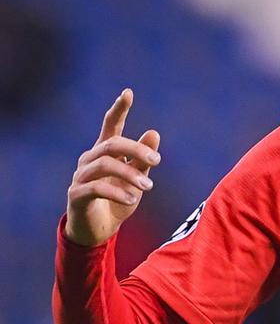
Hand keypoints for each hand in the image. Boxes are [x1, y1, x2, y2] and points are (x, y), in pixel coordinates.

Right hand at [65, 89, 161, 245]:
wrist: (97, 231)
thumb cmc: (118, 200)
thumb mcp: (137, 179)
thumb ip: (143, 159)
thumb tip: (154, 132)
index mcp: (104, 152)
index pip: (110, 126)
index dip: (119, 109)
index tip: (128, 92)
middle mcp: (90, 159)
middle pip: (111, 143)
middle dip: (136, 149)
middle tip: (158, 159)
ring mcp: (80, 176)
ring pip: (104, 164)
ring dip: (129, 173)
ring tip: (149, 186)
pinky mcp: (76, 195)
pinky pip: (95, 188)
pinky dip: (116, 191)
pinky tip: (132, 199)